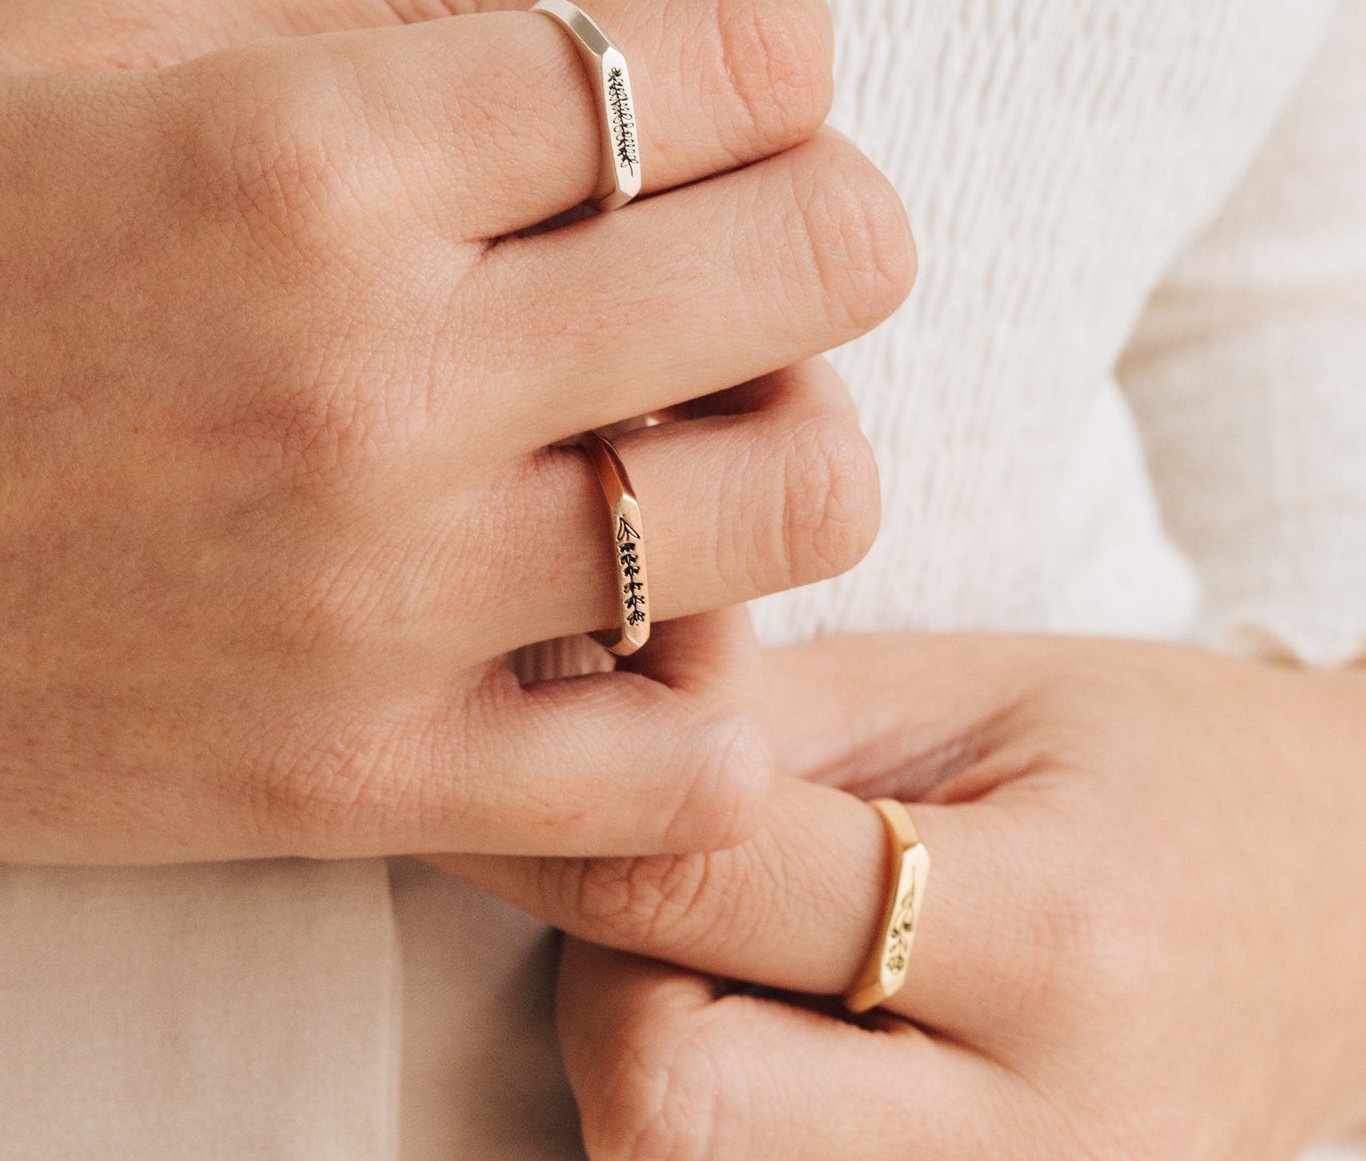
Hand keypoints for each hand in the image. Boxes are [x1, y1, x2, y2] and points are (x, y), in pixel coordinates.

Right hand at [0, 0, 915, 864]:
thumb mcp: (130, 39)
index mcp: (318, 150)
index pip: (734, 47)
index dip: (773, 40)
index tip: (718, 71)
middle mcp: (375, 374)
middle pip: (826, 253)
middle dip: (824, 217)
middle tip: (729, 242)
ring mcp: (379, 601)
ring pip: (800, 502)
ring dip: (787, 444)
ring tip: (676, 434)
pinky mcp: (356, 779)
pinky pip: (676, 773)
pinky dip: (706, 699)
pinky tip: (629, 630)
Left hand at [441, 635, 1365, 1158]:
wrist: (1343, 904)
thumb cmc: (1152, 757)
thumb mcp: (964, 695)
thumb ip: (758, 714)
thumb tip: (563, 711)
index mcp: (1057, 941)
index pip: (708, 893)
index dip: (575, 817)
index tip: (527, 765)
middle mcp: (1048, 1143)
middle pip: (664, 1107)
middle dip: (610, 982)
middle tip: (665, 885)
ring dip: (657, 1064)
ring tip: (735, 961)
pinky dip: (720, 1126)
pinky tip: (776, 1032)